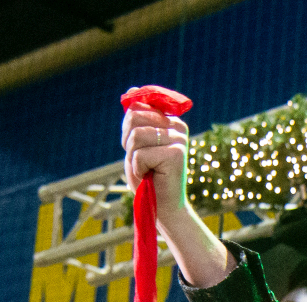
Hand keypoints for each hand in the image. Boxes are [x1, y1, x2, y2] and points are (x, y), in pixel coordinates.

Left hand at [121, 100, 233, 287]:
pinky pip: (140, 155)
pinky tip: (151, 176)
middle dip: (128, 143)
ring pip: (136, 137)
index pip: (137, 107)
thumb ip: (135, 119)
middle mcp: (177, 126)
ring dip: (133, 157)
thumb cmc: (148, 178)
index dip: (127, 128)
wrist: (162, 208)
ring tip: (146, 169)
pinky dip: (138, 169)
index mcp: (170, 120)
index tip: (136, 146)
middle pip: (134, 118)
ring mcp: (178, 139)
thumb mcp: (136, 144)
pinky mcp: (176, 154)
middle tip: (140, 161)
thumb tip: (131, 90)